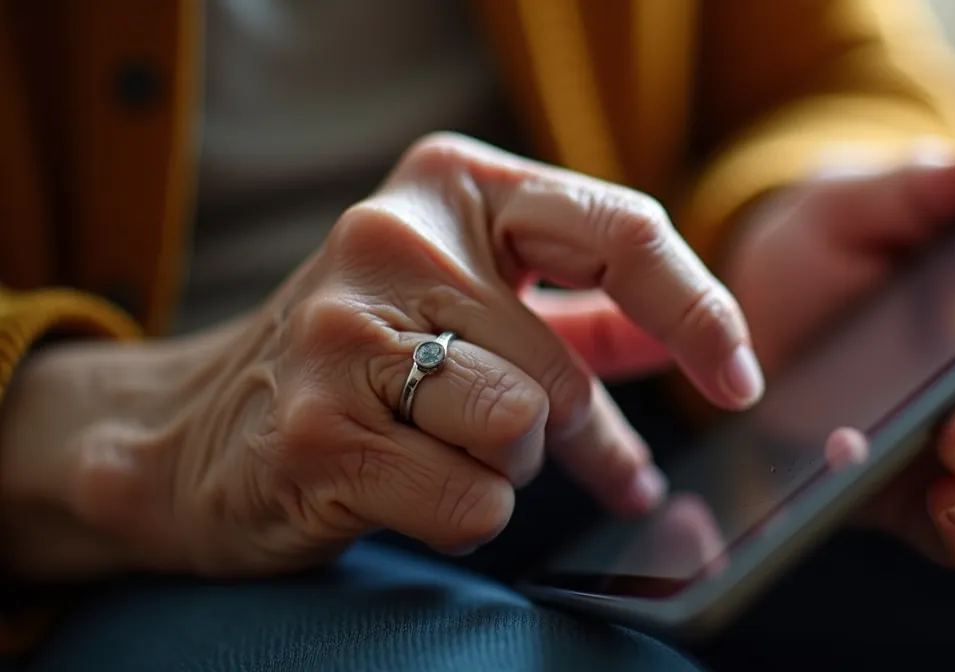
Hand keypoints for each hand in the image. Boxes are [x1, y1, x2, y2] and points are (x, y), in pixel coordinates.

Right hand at [0, 133, 763, 580]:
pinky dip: (462, 511)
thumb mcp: (470, 298)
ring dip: (509, 468)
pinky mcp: (313, 429)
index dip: (700, 311)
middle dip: (585, 434)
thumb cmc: (363, 361)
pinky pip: (472, 501)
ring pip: (524, 431)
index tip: (741, 380)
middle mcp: (391, 238)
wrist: (192, 431)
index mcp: (450, 186)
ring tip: (450, 450)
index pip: (622, 231)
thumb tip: (704, 345)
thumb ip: (584, 311)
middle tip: (587, 462)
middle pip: (569, 365)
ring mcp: (340, 333)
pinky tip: (405, 486)